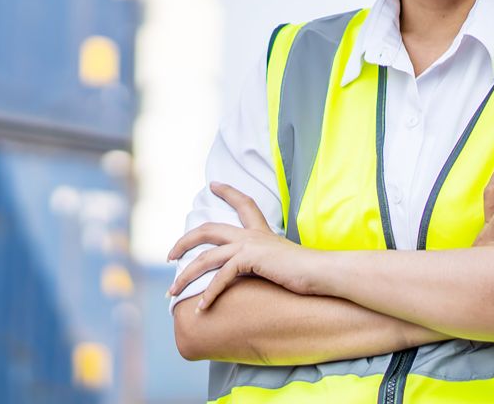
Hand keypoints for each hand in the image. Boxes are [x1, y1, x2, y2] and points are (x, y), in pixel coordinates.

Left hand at [167, 182, 322, 310]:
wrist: (323, 272)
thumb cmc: (309, 271)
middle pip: (208, 229)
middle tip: (169, 255)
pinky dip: (209, 294)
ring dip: (185, 276)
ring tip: (172, 292)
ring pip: (206, 257)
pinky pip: (221, 277)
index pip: (243, 203)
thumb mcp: (283, 261)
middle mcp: (252, 234)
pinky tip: (202, 308)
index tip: (212, 185)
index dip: (227, 191)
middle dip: (185, 241)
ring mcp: (250, 245)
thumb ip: (268, 261)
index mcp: (261, 231)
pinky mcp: (251, 260)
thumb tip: (263, 270)